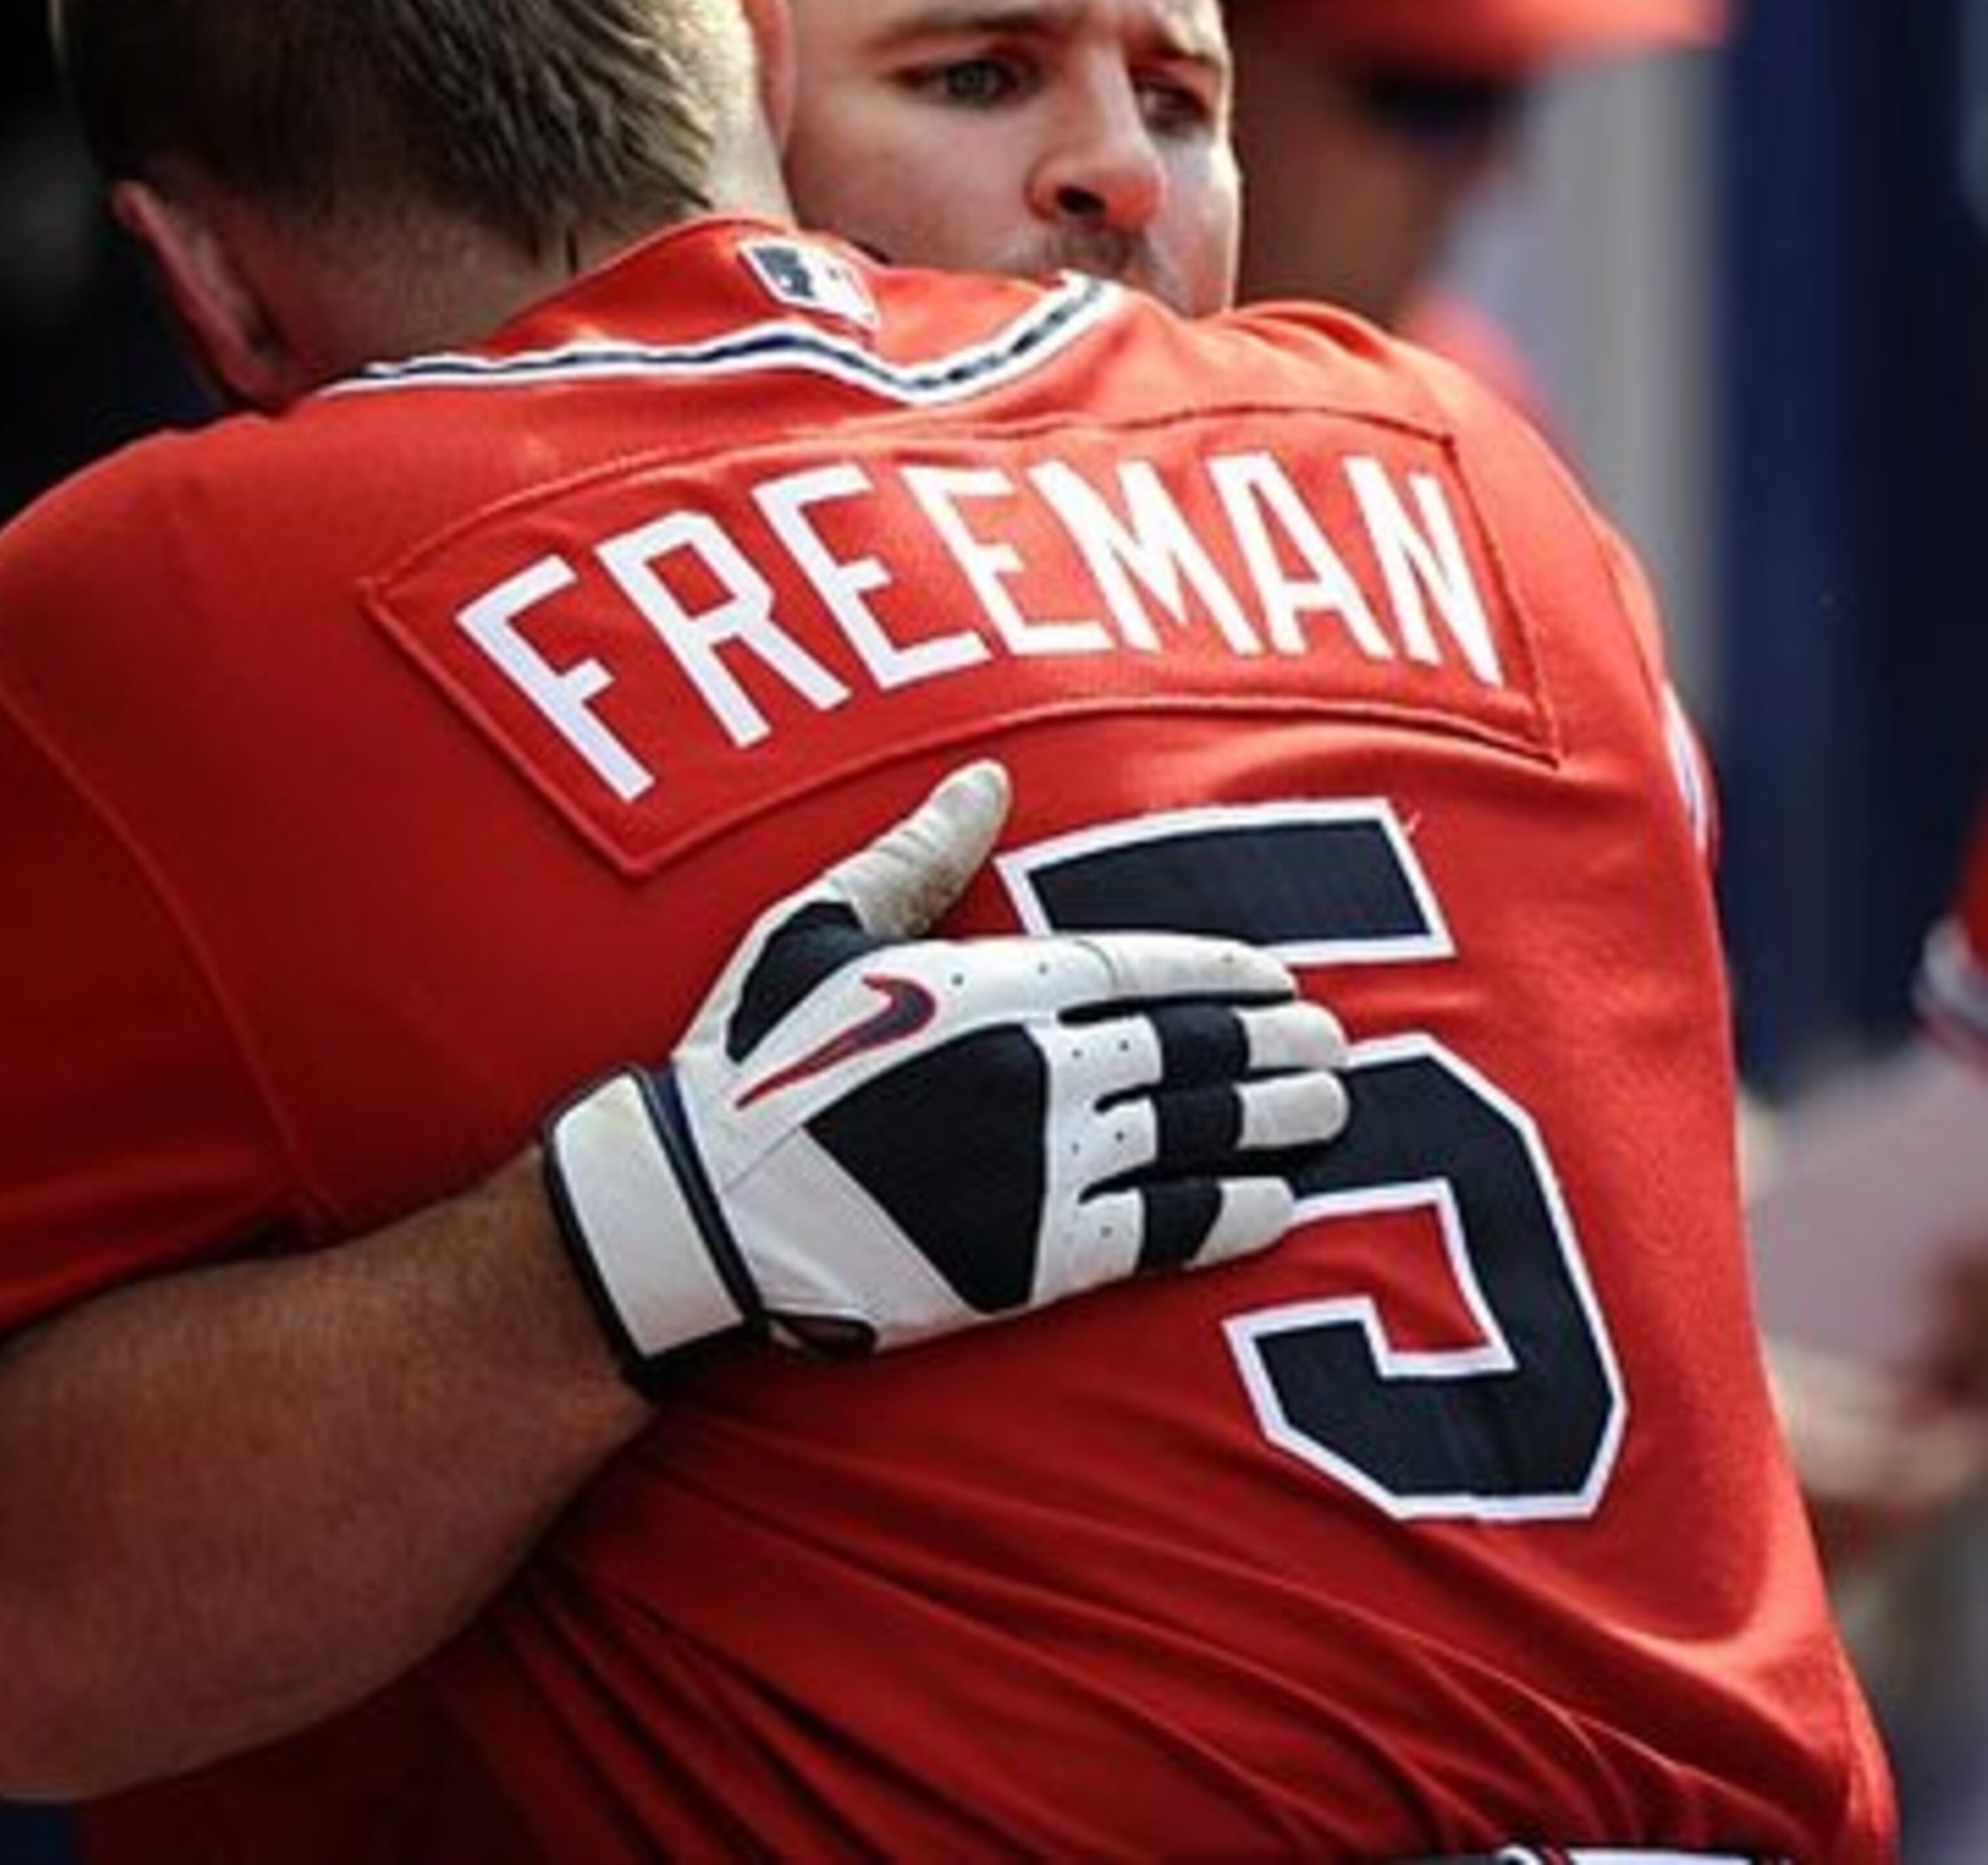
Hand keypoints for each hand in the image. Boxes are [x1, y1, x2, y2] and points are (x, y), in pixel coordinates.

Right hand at [542, 759, 1347, 1385]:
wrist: (704, 1206)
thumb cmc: (752, 1051)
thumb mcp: (820, 923)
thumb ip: (917, 854)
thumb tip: (988, 779)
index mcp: (986, 986)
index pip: (1136, 968)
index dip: (1216, 972)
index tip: (1277, 975)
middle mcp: (1029, 1070)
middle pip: (1183, 1050)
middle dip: (1267, 1044)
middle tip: (1334, 1041)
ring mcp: (1036, 1166)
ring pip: (1187, 1135)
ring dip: (1269, 1122)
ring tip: (1330, 1110)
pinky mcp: (1028, 1259)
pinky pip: (1156, 1232)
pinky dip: (1224, 1216)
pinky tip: (1277, 1206)